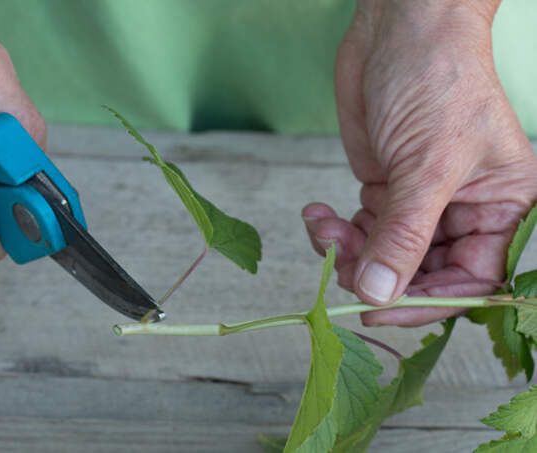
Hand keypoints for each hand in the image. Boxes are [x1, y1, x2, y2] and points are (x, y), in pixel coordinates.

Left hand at [303, 0, 536, 325]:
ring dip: (345, 252)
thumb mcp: (427, 165)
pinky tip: (316, 215)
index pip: (467, 282)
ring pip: (381, 256)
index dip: (421, 303)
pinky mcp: (383, 190)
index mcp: (499, 210)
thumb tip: (380, 294)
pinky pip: (358, 231)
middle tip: (338, 264)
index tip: (376, 310)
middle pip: (417, 274)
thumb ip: (403, 235)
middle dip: (373, 273)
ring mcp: (417, 204)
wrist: (399, 28)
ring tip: (322, 228)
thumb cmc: (437, 82)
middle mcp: (460, 213)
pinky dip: (333, 231)